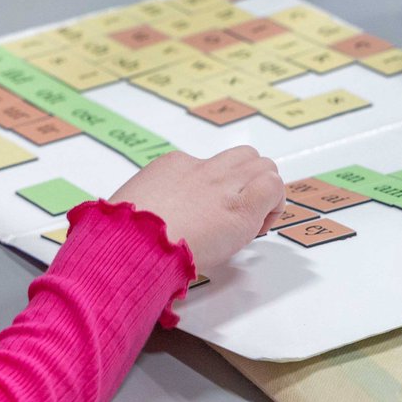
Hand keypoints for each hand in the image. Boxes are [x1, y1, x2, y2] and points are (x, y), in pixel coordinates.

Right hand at [109, 147, 284, 270]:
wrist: (133, 244)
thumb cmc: (126, 234)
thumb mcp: (133, 207)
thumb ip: (153, 205)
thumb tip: (160, 219)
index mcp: (172, 165)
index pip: (211, 165)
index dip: (219, 190)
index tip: (211, 215)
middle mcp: (201, 168)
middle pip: (242, 157)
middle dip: (247, 181)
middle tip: (238, 213)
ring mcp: (223, 183)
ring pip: (262, 165)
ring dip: (263, 190)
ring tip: (251, 220)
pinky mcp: (241, 205)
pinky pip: (273, 187)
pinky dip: (274, 204)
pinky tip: (259, 225)